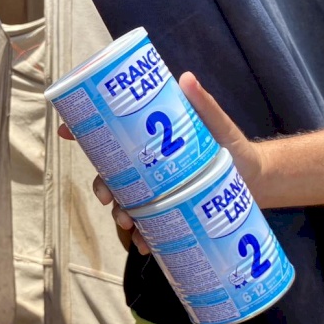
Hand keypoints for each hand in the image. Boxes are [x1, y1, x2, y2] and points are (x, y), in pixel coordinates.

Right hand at [59, 71, 263, 253]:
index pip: (111, 136)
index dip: (84, 133)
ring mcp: (157, 192)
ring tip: (129, 223)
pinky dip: (144, 238)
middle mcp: (147, 168)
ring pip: (125, 203)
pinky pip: (149, 228)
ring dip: (120, 214)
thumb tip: (187, 78)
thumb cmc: (233, 146)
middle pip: (110, 175)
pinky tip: (146, 245)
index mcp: (150, 143)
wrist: (258, 180)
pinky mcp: (170, 213)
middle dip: (102, 186)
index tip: (65, 131)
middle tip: (106, 196)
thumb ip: (203, 105)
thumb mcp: (218, 126)